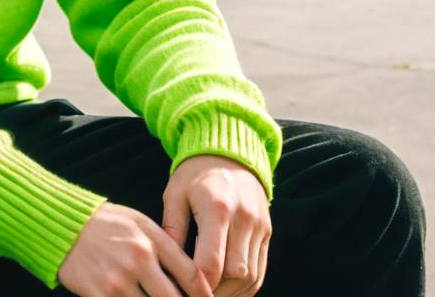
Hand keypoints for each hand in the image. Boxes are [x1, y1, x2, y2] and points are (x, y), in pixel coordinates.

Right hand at [57, 201, 214, 296]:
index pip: (191, 275)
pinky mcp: (99, 296)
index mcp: (151, 240)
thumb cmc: (106, 223)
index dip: (204, 295)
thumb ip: (166, 245)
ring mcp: (118, 282)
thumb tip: (195, 278)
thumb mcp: (139, 222)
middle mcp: (138, 261)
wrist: (64, 225)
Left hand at [162, 155, 270, 296]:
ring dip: (231, 293)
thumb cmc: (193, 174)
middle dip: (215, 292)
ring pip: (251, 276)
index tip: (181, 290)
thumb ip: (172, 230)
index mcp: (217, 207)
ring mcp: (259, 226)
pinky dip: (245, 286)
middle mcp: (243, 218)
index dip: (197, 285)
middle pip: (236, 274)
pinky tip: (226, 289)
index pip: (212, 262)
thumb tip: (167, 267)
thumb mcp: (175, 195)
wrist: (227, 152)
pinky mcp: (267, 232)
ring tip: (208, 294)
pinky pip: (260, 270)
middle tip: (193, 294)